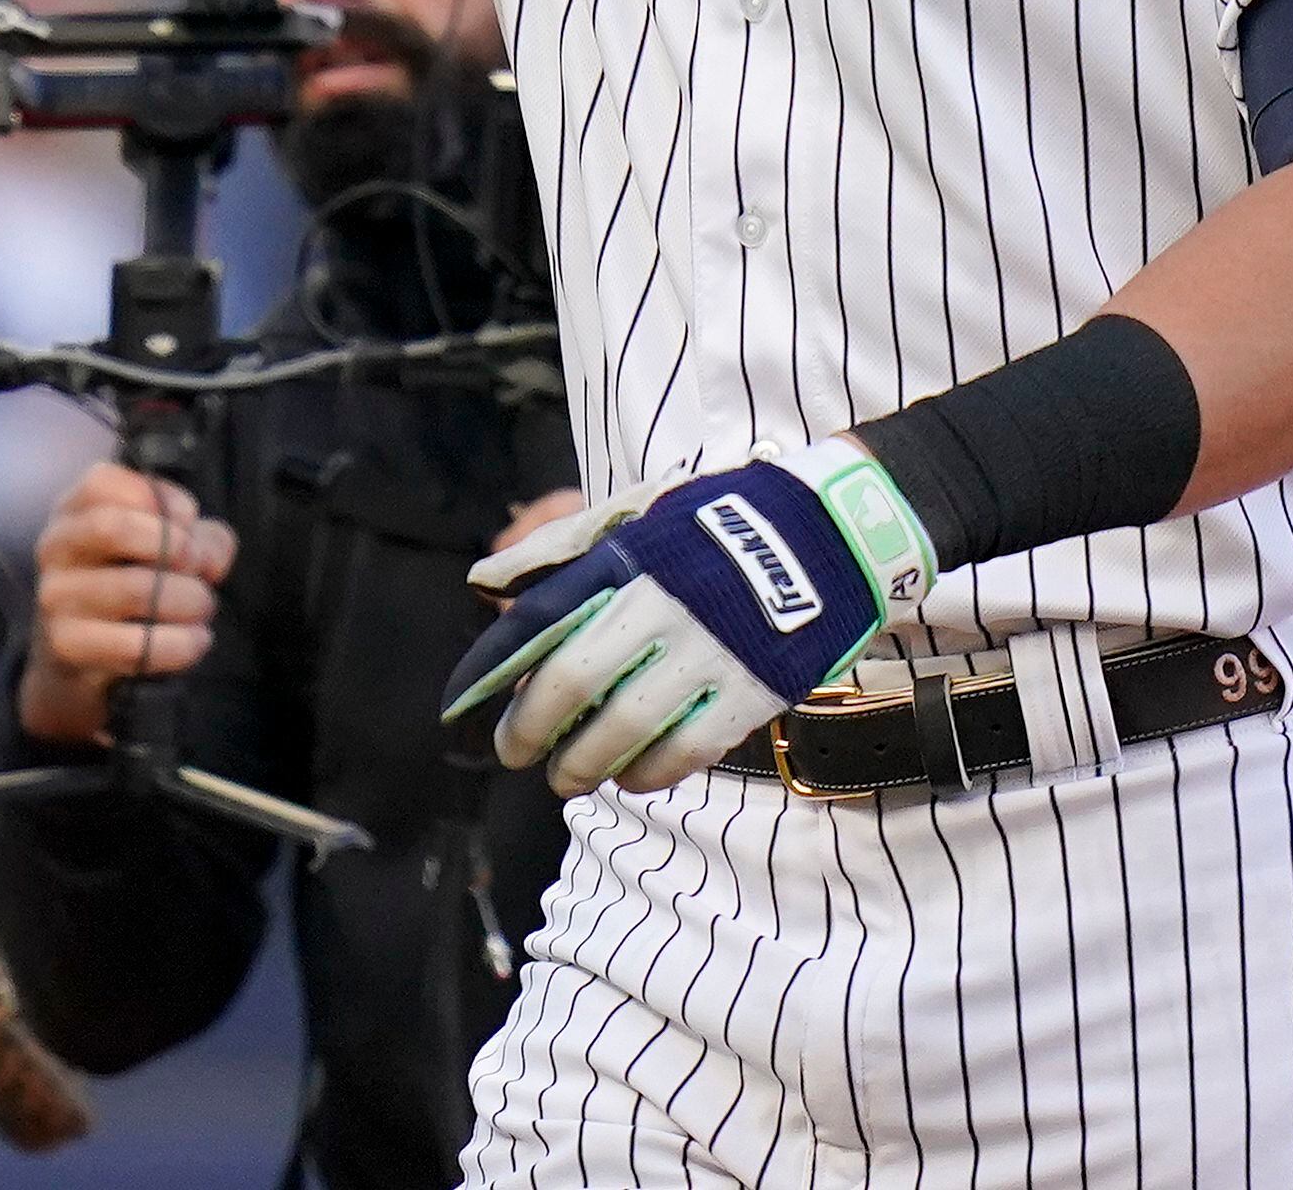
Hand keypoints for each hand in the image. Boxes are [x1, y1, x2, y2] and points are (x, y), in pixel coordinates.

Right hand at [13, 463, 235, 746]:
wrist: (82, 661)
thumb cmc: (130, 585)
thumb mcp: (167, 547)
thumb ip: (200, 538)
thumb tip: (208, 557)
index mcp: (74, 509)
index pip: (104, 483)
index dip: (162, 499)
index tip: (190, 524)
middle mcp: (55, 546)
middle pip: (114, 528)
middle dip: (175, 549)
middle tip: (202, 573)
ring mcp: (55, 597)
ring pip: (134, 589)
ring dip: (189, 601)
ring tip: (204, 609)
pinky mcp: (66, 646)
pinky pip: (133, 645)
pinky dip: (178, 644)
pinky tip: (196, 641)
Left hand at [443, 443, 935, 798]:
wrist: (828, 532)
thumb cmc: (716, 525)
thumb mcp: (636, 515)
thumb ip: (560, 551)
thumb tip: (482, 582)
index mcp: (626, 559)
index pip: (539, 619)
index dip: (494, 669)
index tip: (464, 703)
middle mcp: (661, 605)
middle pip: (572, 682)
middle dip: (531, 729)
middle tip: (516, 755)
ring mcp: (709, 651)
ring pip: (624, 728)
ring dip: (584, 764)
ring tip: (568, 778)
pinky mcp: (753, 690)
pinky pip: (687, 749)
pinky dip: (650, 773)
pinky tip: (631, 777)